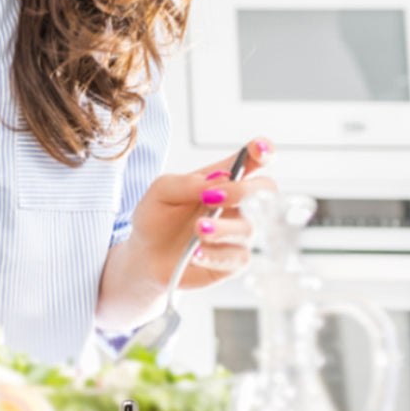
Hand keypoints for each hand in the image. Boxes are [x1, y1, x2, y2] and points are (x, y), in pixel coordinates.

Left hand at [128, 138, 277, 291]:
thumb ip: (186, 183)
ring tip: (197, 229)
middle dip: (243, 191)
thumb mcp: (161, 192)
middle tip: (213, 197)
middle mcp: (237, 204)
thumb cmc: (156, 219)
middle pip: (265, 190)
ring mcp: (238, 232)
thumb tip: (218, 180)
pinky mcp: (234, 260)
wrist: (144, 256)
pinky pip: (237, 257)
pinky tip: (195, 253)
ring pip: (248, 227)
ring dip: (223, 227)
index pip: (253, 160)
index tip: (258, 149)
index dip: (263, 151)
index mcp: (222, 180)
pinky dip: (214, 254)